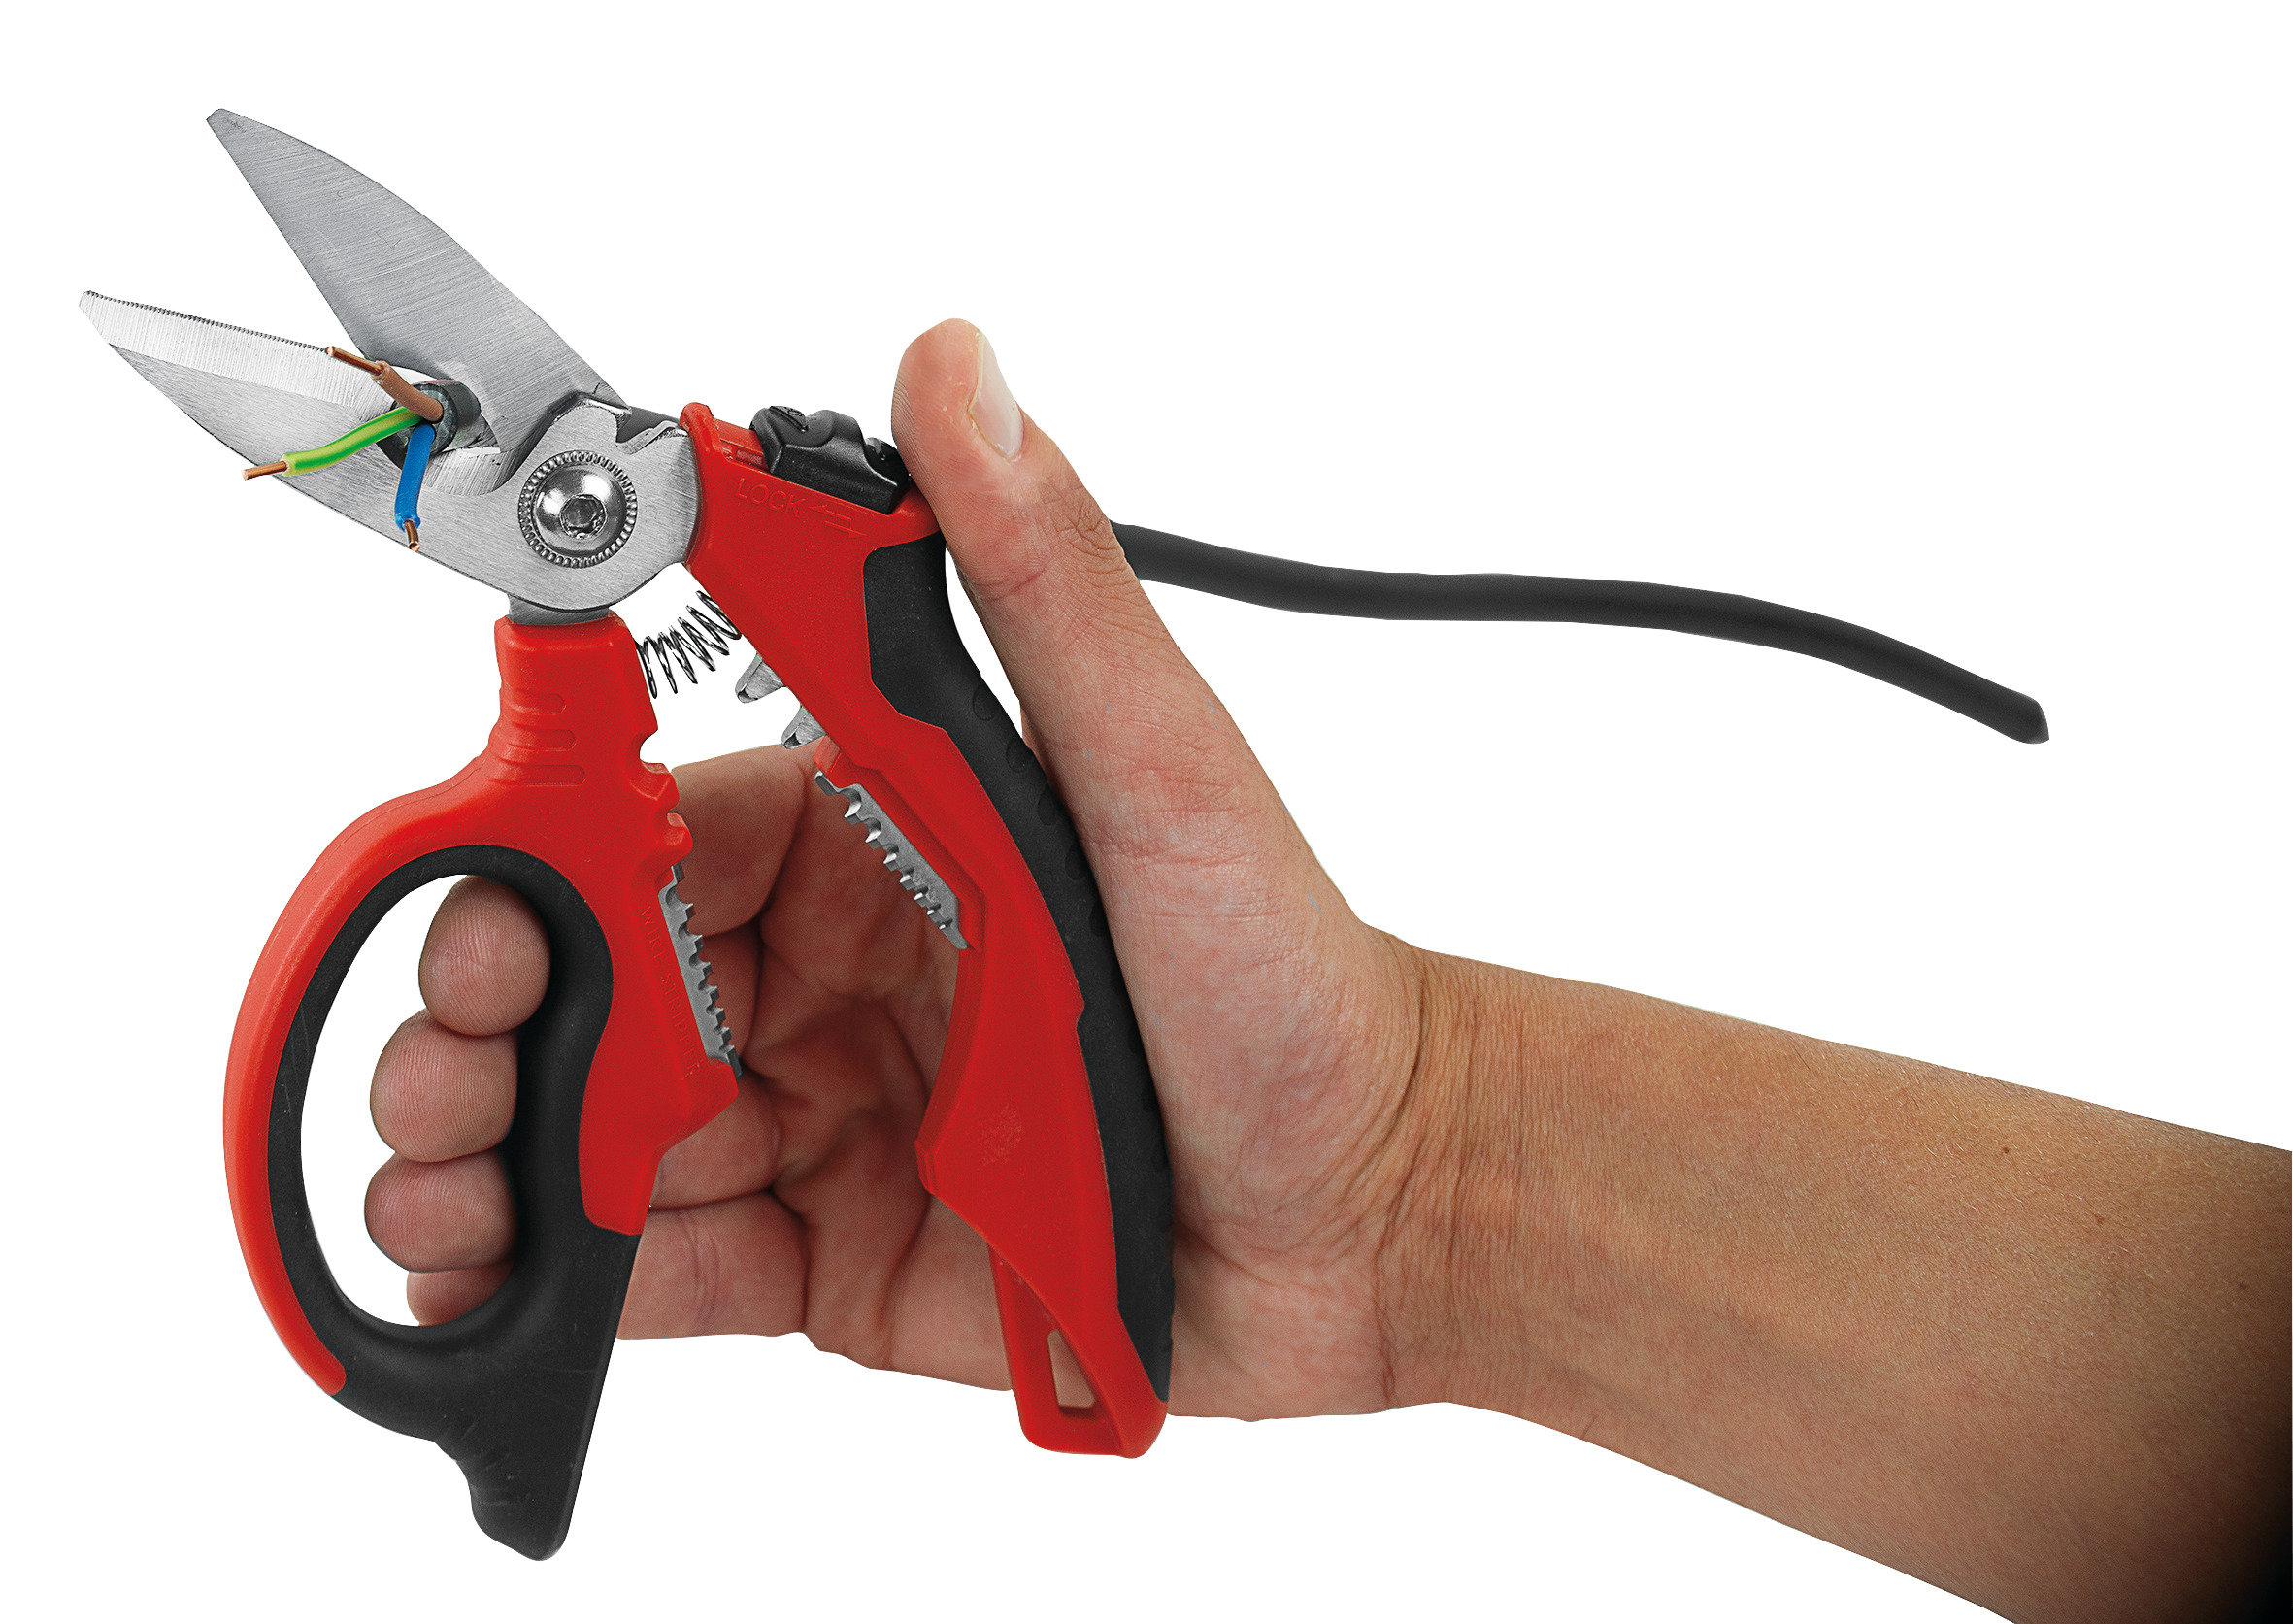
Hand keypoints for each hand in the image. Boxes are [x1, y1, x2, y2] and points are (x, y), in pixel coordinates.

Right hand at [365, 319, 1446, 1417]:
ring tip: (432, 1188)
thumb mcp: (1160, 767)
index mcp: (888, 841)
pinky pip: (678, 1258)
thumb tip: (956, 371)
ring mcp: (829, 1115)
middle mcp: (838, 972)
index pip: (672, 824)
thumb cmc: (1288, 981)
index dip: (559, 847)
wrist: (1375, 1215)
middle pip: (607, 978)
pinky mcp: (836, 1251)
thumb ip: (1041, 582)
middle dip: (493, 1010)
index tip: (486, 875)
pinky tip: (500, 1285)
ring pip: (611, 1123)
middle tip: (440, 1057)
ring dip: (495, 1147)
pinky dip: (572, 1273)